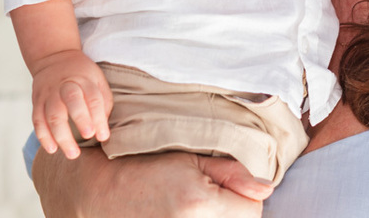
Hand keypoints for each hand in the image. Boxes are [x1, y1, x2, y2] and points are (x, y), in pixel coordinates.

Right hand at [30, 49, 112, 158]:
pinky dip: (43, 136)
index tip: (103, 136)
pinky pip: (37, 120)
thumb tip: (103, 130)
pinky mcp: (37, 101)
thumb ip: (103, 102)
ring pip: (53, 114)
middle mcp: (66, 85)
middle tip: (89, 136)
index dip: (99, 117)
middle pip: (72, 101)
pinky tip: (52, 149)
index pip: (93, 98)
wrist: (54, 58)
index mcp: (85, 79)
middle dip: (81, 119)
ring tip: (72, 154)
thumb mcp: (97, 80)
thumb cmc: (82, 75)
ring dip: (61, 135)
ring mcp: (49, 93)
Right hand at [34, 147, 270, 217]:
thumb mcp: (190, 158)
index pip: (253, 211)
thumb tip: (268, 189)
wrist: (100, 190)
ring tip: (194, 205)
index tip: (227, 185)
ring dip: (218, 216)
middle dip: (233, 209)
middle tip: (209, 193)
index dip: (246, 196)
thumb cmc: (144, 166)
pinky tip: (184, 212)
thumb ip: (232, 173)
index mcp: (200, 204)